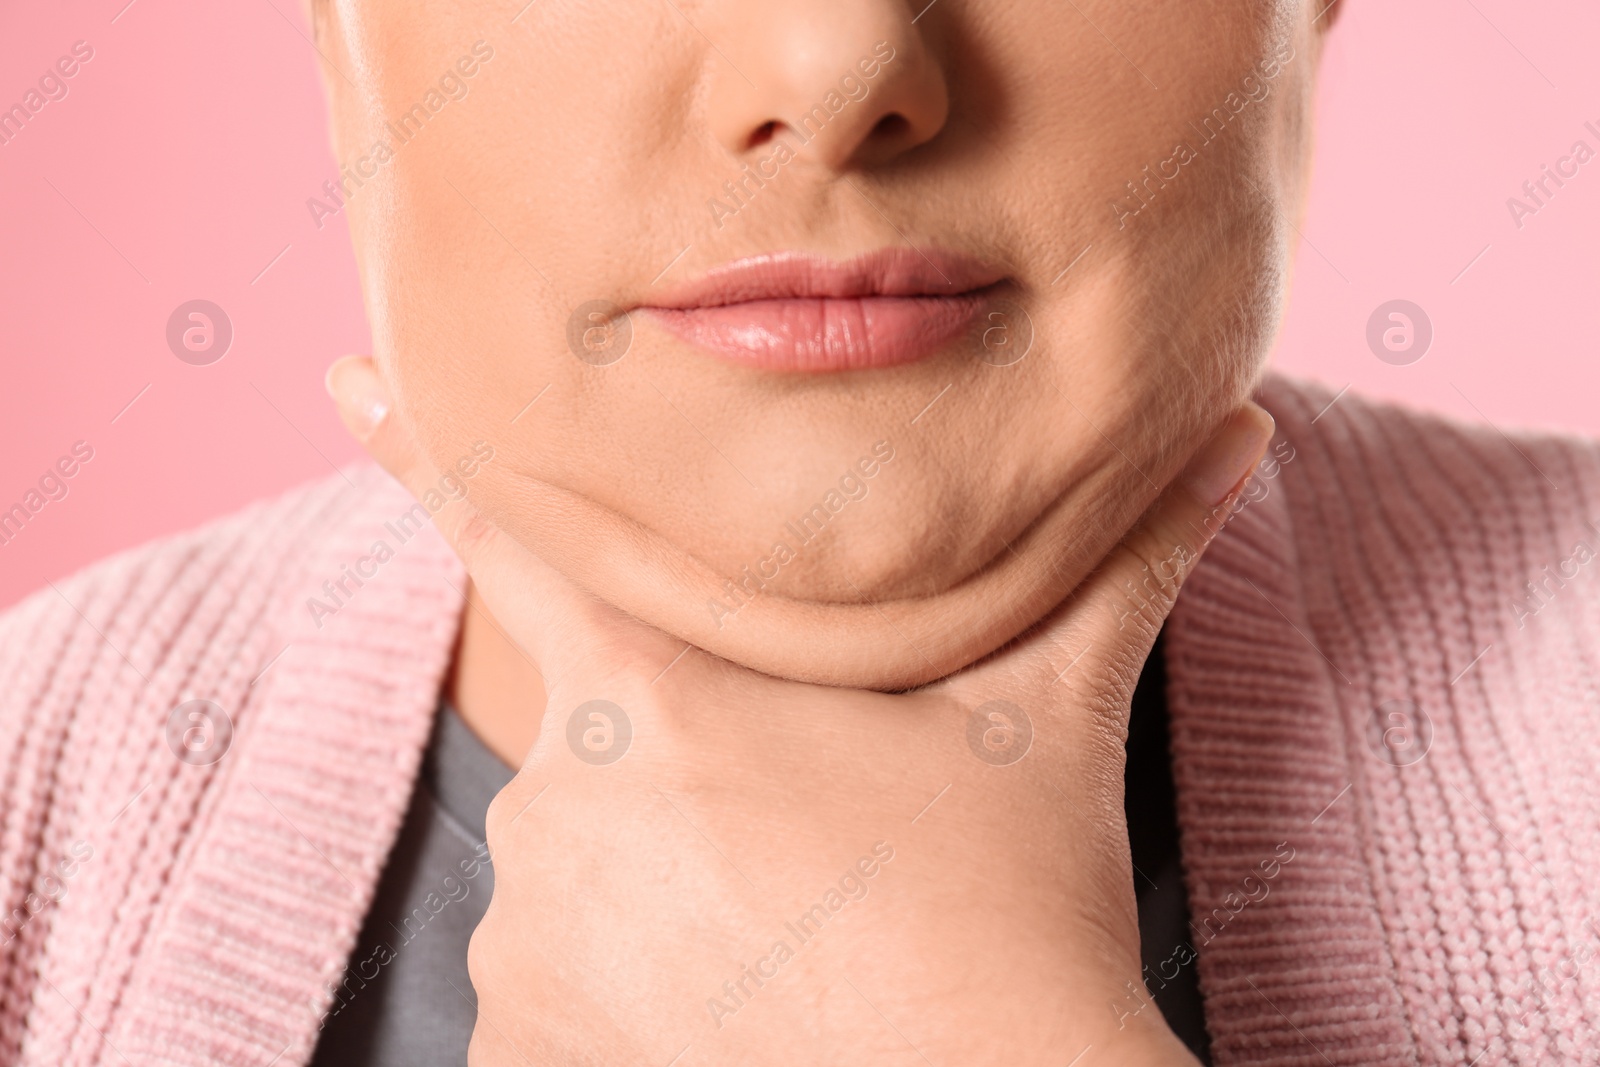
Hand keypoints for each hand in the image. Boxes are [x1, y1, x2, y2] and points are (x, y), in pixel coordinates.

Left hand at [327, 355, 1272, 1065]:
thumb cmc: (1014, 905)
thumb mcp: (1052, 720)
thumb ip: (1129, 565)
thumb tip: (1244, 430)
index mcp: (662, 688)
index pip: (508, 528)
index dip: (422, 444)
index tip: (343, 375)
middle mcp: (565, 799)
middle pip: (591, 739)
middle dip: (678, 772)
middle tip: (796, 841)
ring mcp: (530, 938)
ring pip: (573, 878)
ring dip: (655, 895)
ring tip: (779, 942)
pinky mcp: (518, 1052)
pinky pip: (550, 999)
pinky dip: (624, 999)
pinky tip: (729, 1015)